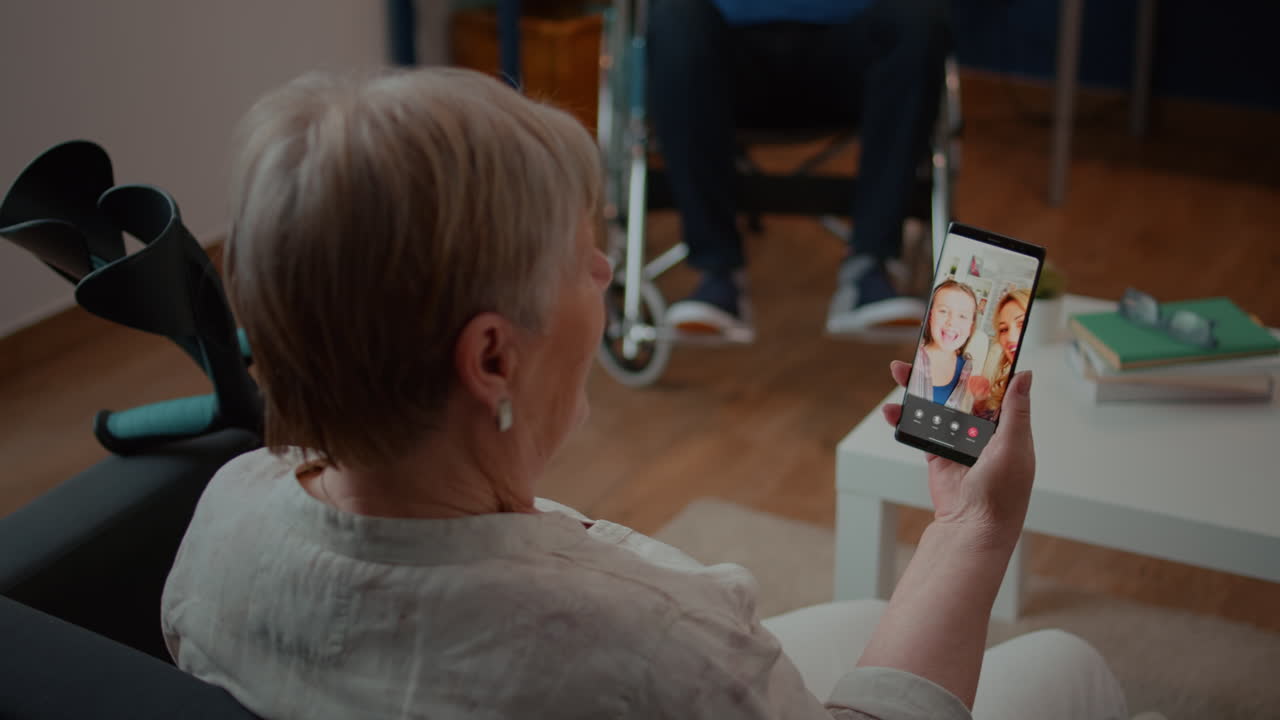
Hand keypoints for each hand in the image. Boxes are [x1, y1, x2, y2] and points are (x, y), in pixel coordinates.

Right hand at [880, 361, 1034, 549]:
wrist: (972, 528)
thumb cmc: (1002, 493)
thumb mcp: (1014, 447)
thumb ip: (1015, 411)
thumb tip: (1024, 376)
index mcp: (1007, 426)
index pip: (995, 387)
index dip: (983, 365)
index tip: (970, 342)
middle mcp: (983, 431)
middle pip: (960, 391)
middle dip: (943, 370)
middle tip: (926, 350)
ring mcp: (958, 442)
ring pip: (937, 406)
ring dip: (918, 390)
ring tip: (900, 371)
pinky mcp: (937, 454)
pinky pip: (919, 430)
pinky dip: (904, 418)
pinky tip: (893, 409)